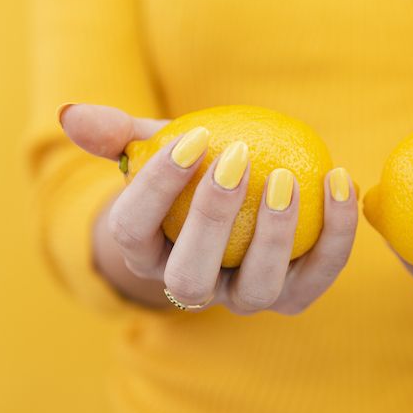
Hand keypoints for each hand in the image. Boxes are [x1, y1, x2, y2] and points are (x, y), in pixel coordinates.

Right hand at [60, 104, 357, 313]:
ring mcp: (244, 298)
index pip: (135, 228)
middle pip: (190, 278)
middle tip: (236, 158)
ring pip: (256, 289)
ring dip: (274, 237)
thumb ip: (117, 134)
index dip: (156, 185)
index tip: (191, 134)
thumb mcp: (153, 149)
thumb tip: (72, 114)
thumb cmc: (186, 176)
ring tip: (289, 179)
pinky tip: (341, 179)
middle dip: (210, 221)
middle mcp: (192, 288)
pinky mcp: (294, 295)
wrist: (233, 213)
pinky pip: (317, 274)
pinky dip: (335, 234)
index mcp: (146, 253)